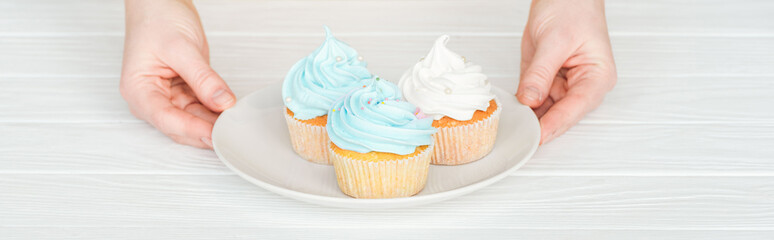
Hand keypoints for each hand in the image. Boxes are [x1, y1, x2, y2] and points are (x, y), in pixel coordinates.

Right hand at [121, 0, 234, 147]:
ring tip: (235, 125)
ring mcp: (168, 96)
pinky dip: (215, 112)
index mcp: (138, 90)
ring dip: (213, 123)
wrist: (160, 2)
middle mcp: (150, 98)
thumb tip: (222, 102)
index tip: (216, 135)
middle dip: (205, 131)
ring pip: (193, 120)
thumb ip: (203, 78)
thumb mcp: (182, 48)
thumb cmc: (157, 18)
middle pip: (180, 126)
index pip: (166, 119)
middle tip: (232, 135)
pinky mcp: (183, 91)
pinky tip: (230, 113)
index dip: (192, 130)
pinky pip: (201, 108)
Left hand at [516, 0, 616, 143]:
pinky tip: (511, 111)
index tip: (537, 136)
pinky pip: (533, 98)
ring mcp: (562, 84)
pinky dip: (522, 104)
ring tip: (513, 126)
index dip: (555, 124)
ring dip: (528, 117)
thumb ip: (541, 72)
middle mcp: (582, 85)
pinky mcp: (545, 80)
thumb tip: (531, 99)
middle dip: (540, 125)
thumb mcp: (554, 40)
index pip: (576, 107)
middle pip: (561, 114)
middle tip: (520, 137)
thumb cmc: (573, 8)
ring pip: (544, 110)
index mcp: (597, 76)